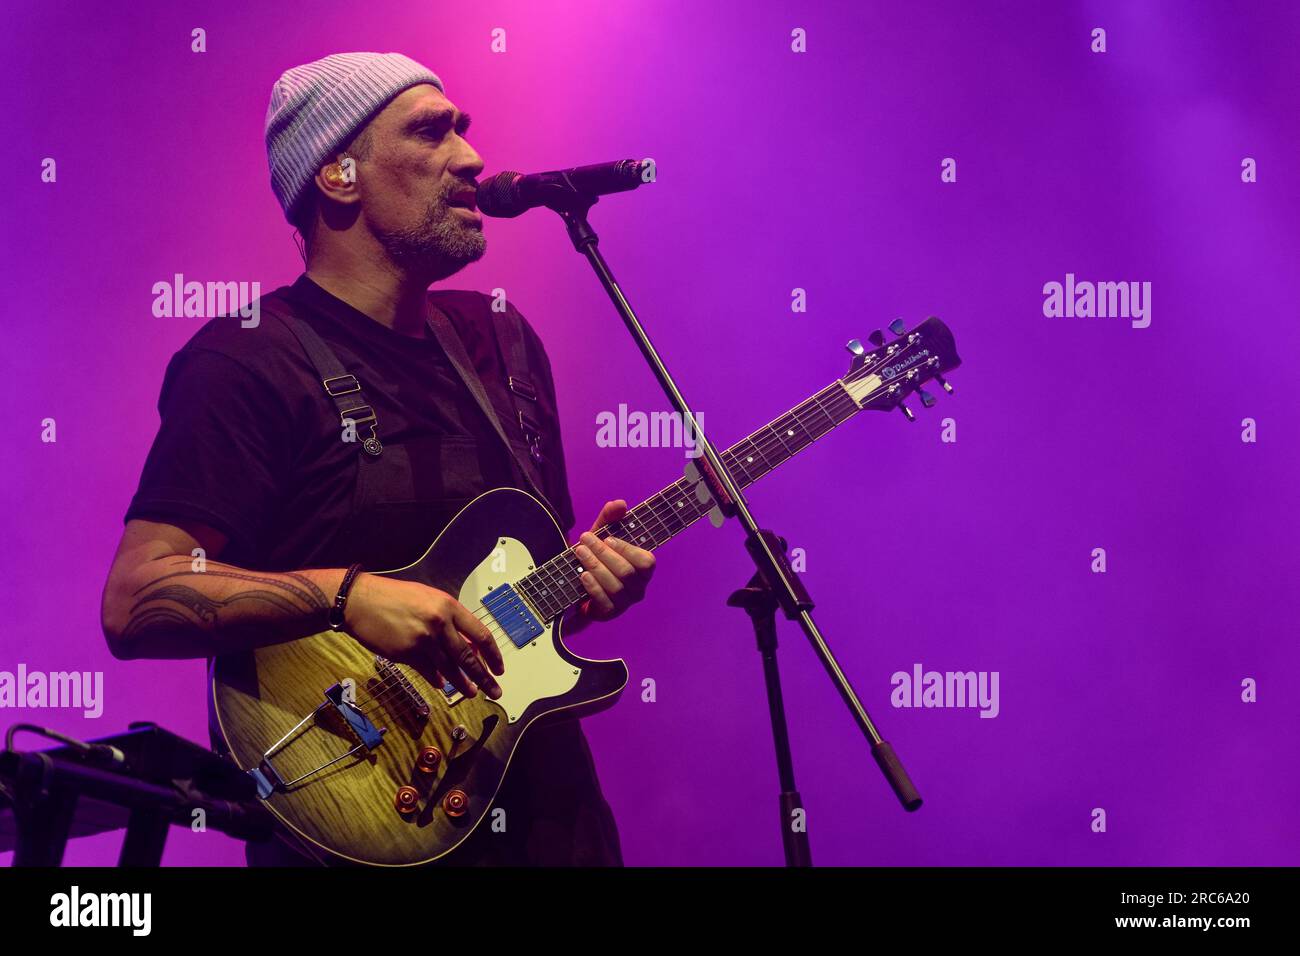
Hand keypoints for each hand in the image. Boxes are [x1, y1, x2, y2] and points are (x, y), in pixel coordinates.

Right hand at [341, 573, 503, 699]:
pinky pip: (428, 671)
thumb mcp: (429, 599)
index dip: (493, 654)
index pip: (481, 633)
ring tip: (472, 693)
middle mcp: (439, 623)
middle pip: (468, 657)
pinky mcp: (407, 654)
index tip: (499, 668)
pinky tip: (441, 685)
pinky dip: (437, 679)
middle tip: (494, 690)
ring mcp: (423, 640)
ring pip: (450, 668)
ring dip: (462, 684)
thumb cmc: (394, 597)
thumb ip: (448, 619)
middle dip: (484, 677)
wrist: (360, 601)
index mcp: (448, 606)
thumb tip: (465, 643)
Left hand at [573, 500, 656, 623]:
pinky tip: (583, 575)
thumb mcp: (601, 534)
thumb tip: (620, 503)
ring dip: (596, 566)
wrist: (576, 582)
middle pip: (626, 572)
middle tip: (585, 539)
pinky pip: (605, 603)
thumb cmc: (596, 556)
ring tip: (580, 553)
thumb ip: (610, 518)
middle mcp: (638, 587)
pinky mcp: (610, 613)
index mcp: (643, 569)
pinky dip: (593, 587)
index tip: (608, 538)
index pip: (647, 562)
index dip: (628, 550)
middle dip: (603, 554)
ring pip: (616, 586)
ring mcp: (625, 602)